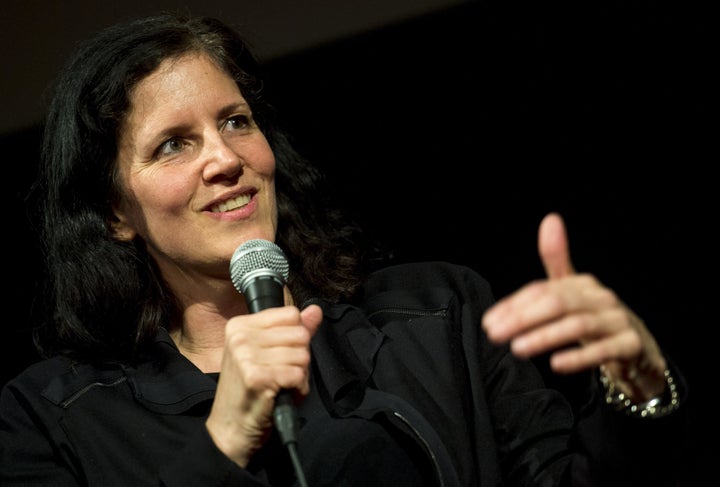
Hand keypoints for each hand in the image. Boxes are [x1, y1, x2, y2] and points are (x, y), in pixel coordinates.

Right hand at [206, 304, 322, 465]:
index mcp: (240, 325)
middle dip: (299, 358)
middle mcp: (240, 337)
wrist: (230, 428)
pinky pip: (298, 374)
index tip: (279, 355)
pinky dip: (298, 388)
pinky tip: (281, 394)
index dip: (295, 337)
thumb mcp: (269, 354)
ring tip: (280, 385)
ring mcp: (246, 356)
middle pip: (300, 334)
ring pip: (302, 355)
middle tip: (280, 374)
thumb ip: (294, 330)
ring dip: (299, 375)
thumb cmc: (251, 391)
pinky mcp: (256, 377)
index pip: (291, 314)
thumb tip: (315, 310)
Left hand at [482, 212, 666, 400]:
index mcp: (582, 284)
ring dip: (545, 336)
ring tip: (517, 348)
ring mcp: (618, 320)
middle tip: (495, 334)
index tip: (488, 322)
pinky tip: (556, 364)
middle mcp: (601, 298)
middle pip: (557, 303)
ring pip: (579, 325)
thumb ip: (556, 260)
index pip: (542, 290)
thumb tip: (551, 218)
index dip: (514, 305)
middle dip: (522, 318)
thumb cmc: (597, 318)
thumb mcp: (574, 291)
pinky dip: (580, 357)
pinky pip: (605, 350)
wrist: (640, 350)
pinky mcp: (631, 345)